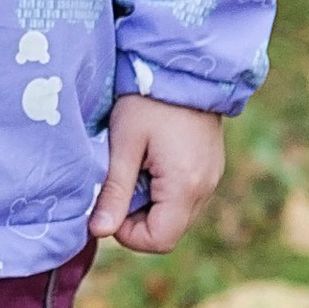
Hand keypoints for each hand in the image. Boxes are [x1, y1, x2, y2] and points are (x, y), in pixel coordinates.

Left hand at [89, 94, 225, 253]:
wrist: (183, 66)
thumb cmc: (148, 102)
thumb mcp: (124, 145)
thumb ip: (114, 191)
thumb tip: (97, 232)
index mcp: (185, 187)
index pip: (159, 241)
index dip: (128, 234)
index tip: (110, 204)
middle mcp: (205, 189)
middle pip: (168, 230)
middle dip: (136, 217)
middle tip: (118, 181)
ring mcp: (211, 178)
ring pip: (175, 214)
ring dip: (149, 203)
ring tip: (134, 166)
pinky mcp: (209, 168)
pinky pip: (184, 196)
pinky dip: (162, 190)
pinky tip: (149, 159)